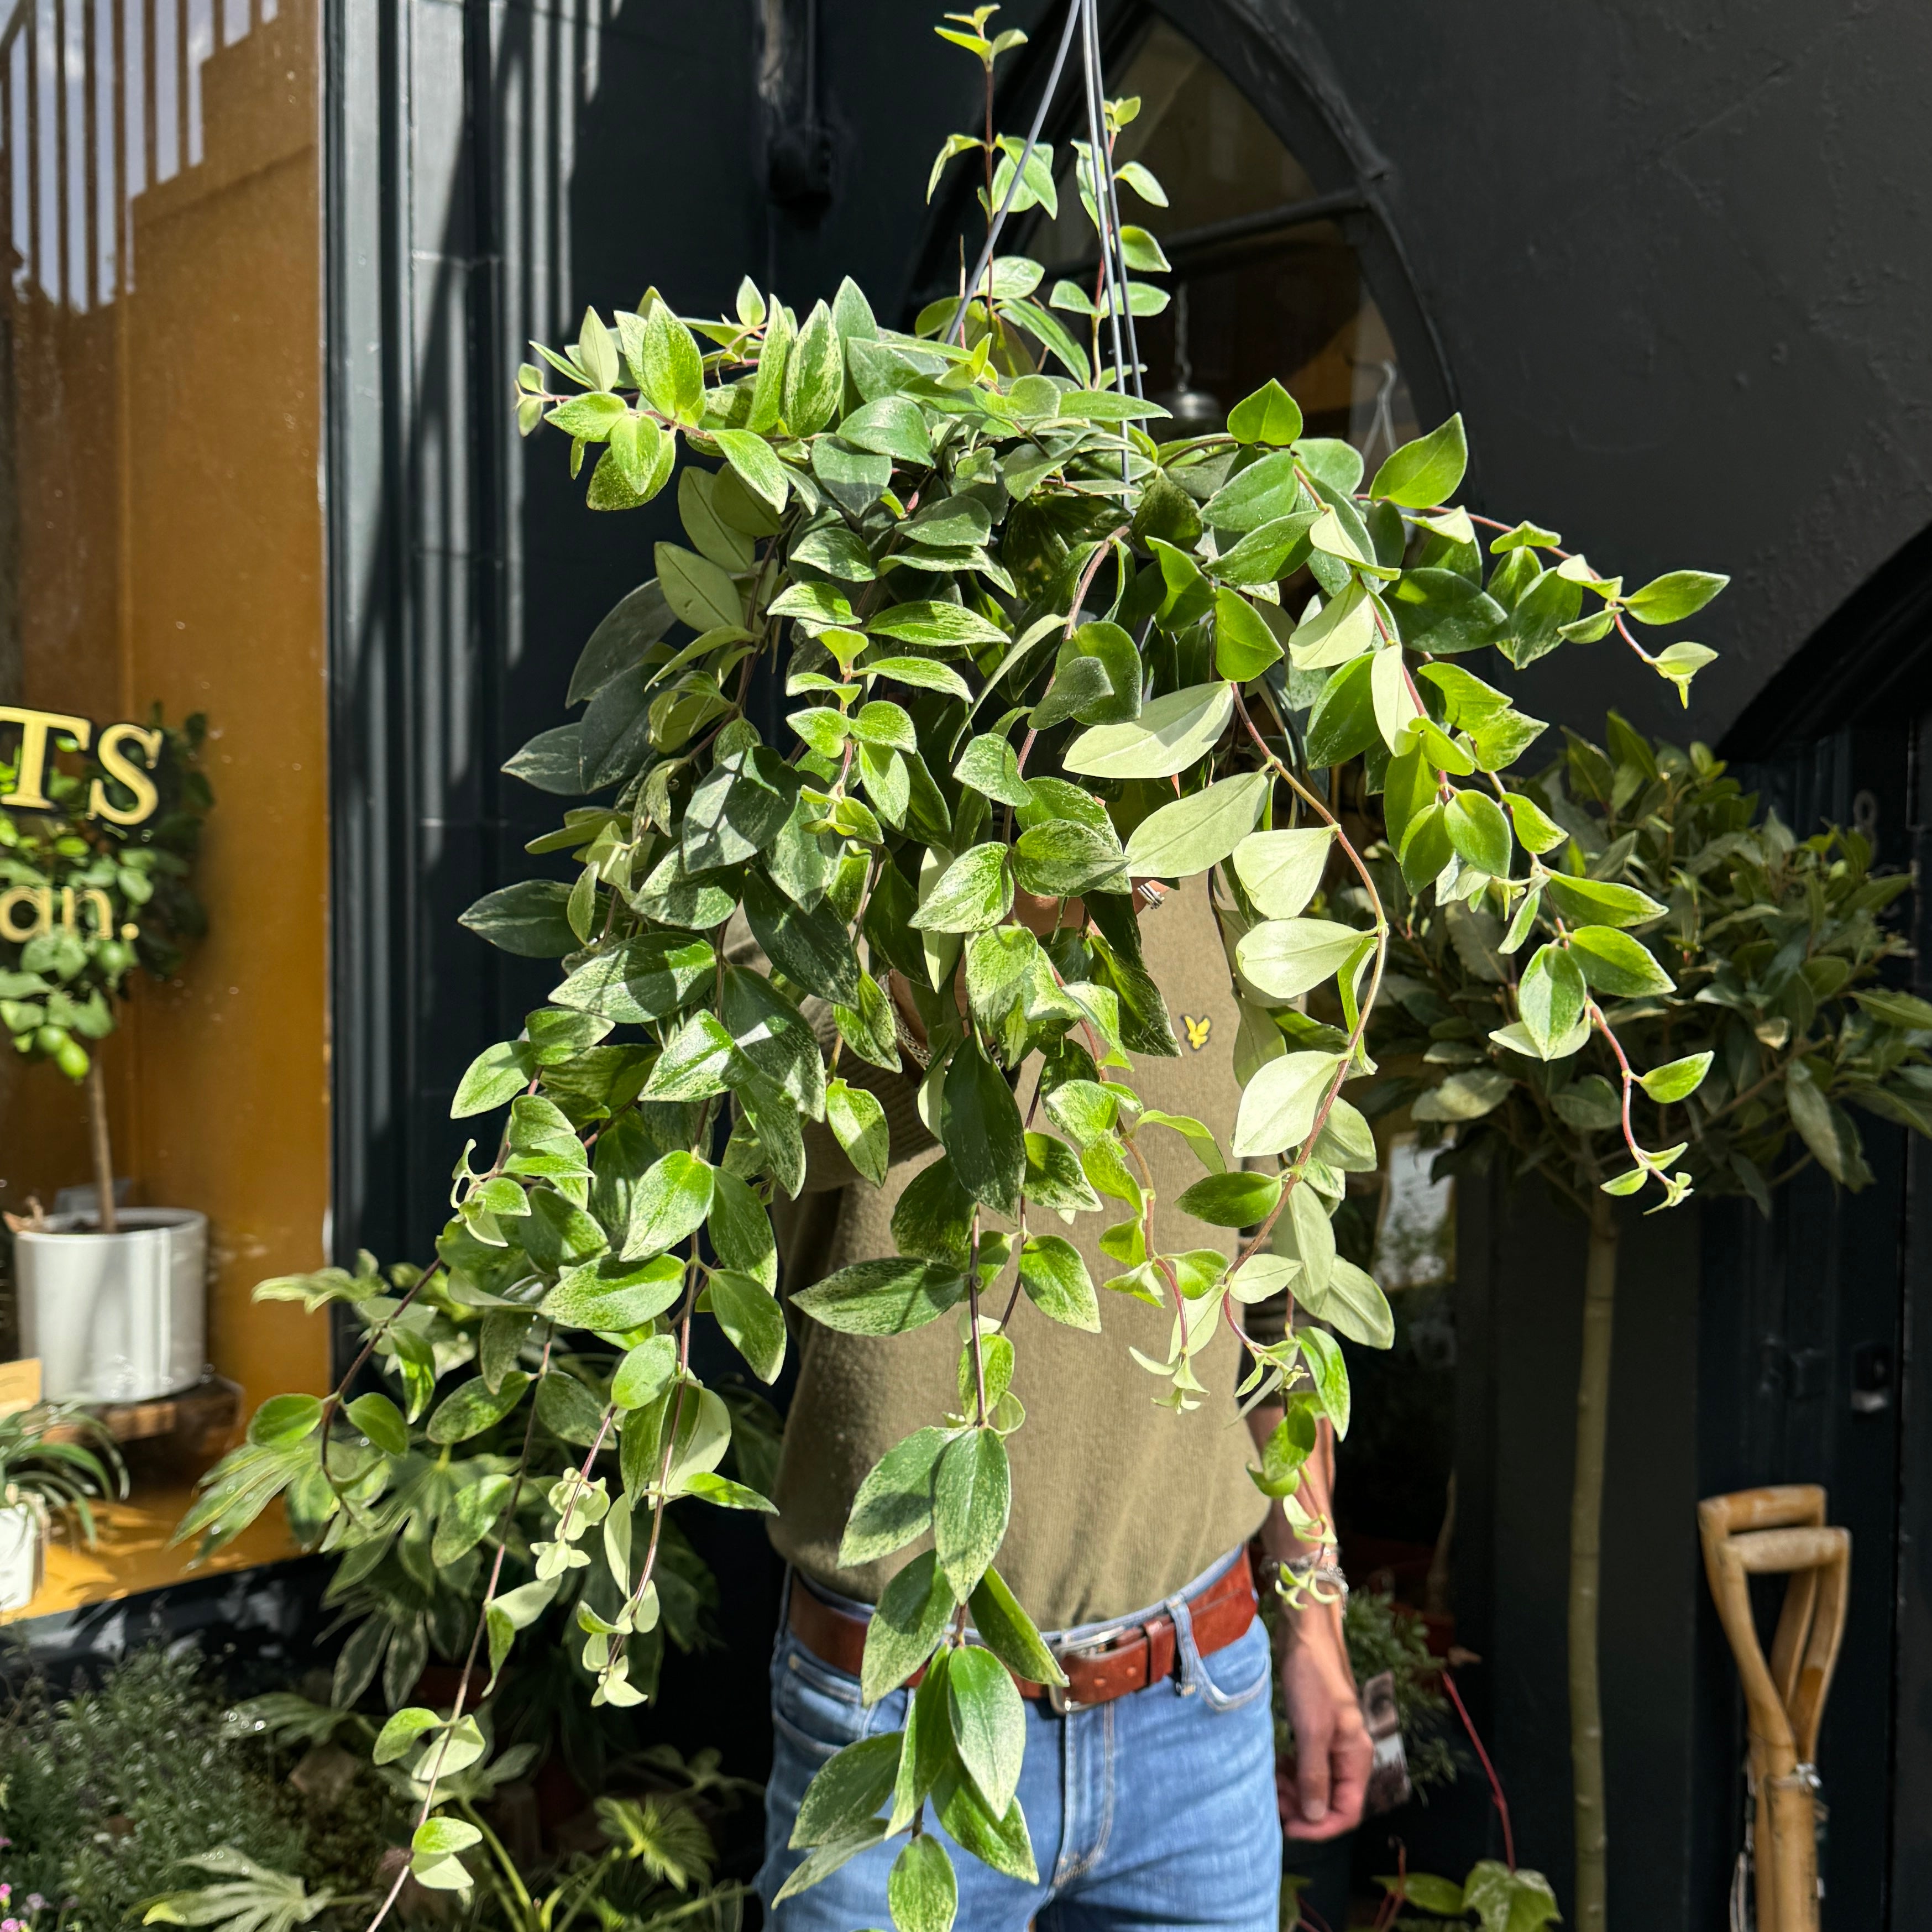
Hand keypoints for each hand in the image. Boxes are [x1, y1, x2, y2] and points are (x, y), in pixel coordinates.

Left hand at [1276, 1599, 1371, 1839]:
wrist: (1305, 1633)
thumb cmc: (1312, 1677)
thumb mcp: (1311, 1730)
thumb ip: (1314, 1774)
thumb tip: (1315, 1817)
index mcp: (1356, 1756)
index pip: (1347, 1811)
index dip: (1320, 1826)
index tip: (1289, 1828)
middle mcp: (1348, 1752)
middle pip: (1331, 1799)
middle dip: (1303, 1808)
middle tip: (1273, 1802)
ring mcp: (1332, 1740)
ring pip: (1316, 1782)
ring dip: (1294, 1791)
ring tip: (1270, 1786)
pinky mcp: (1315, 1728)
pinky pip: (1306, 1763)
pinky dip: (1291, 1772)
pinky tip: (1275, 1769)